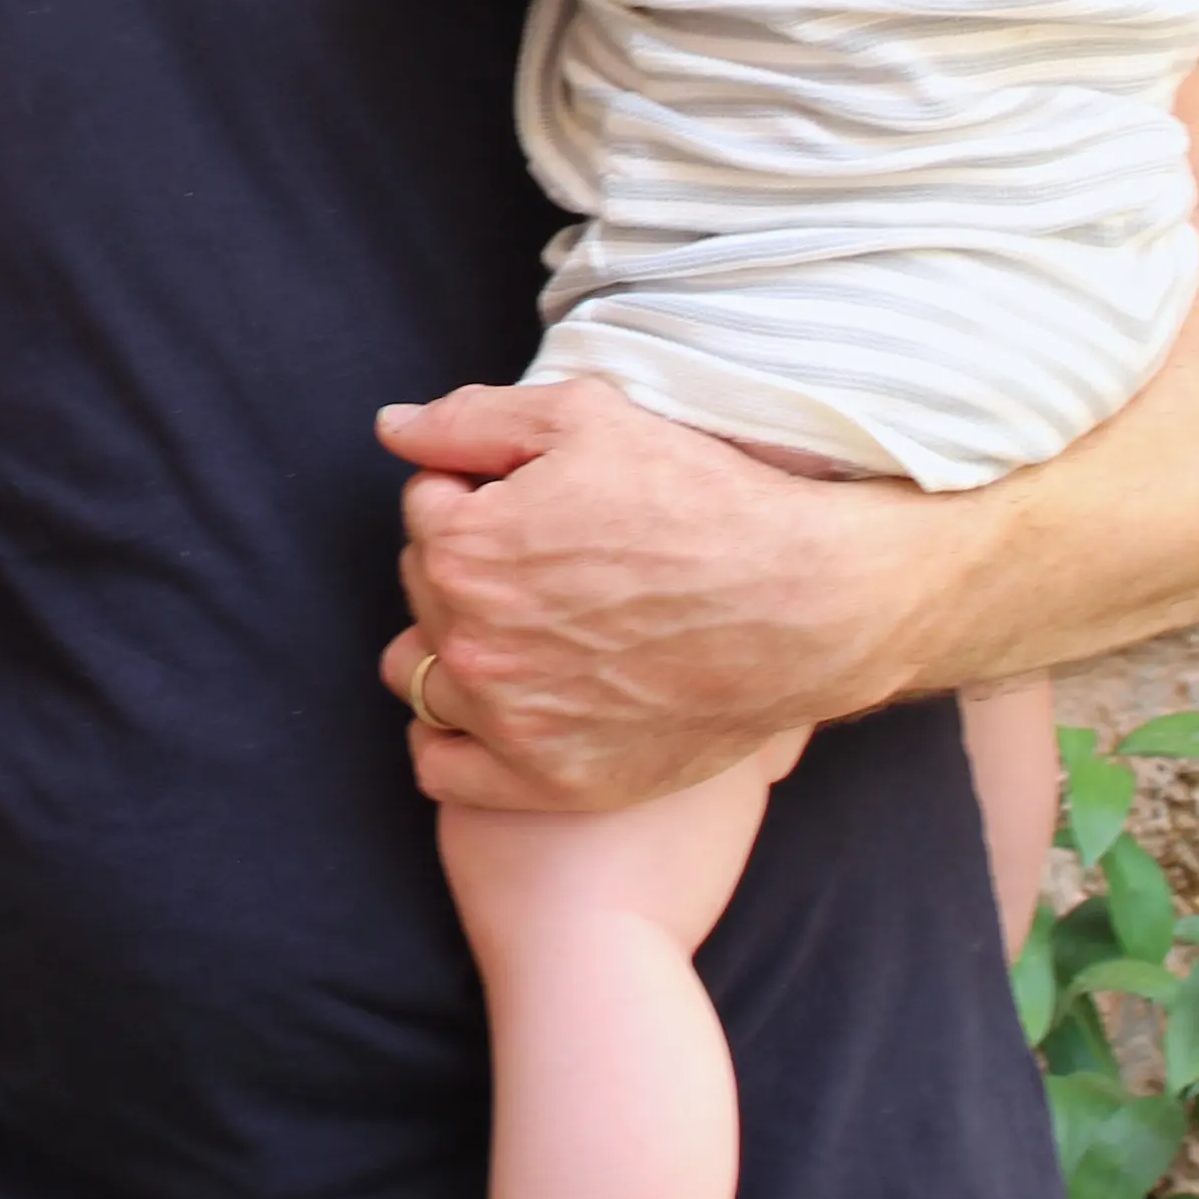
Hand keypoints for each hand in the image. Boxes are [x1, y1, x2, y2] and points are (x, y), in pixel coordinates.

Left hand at [374, 376, 913, 810]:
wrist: (805, 606)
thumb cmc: (702, 501)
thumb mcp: (586, 419)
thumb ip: (470, 420)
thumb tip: (393, 430)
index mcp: (466, 548)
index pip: (424, 507)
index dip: (478, 490)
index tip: (538, 499)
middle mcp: (473, 642)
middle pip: (423, 589)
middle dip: (466, 562)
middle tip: (550, 557)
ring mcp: (509, 721)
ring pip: (422, 677)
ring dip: (454, 648)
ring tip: (529, 630)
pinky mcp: (549, 779)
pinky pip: (442, 768)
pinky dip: (453, 740)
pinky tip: (501, 708)